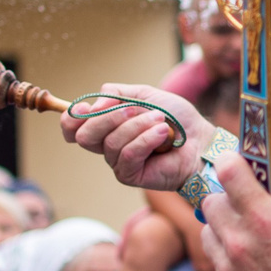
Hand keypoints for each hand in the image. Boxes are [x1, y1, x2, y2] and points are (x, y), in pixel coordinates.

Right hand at [62, 84, 214, 192]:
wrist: (199, 139)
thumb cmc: (175, 117)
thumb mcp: (144, 94)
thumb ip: (116, 94)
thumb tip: (94, 106)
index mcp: (105, 125)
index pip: (71, 127)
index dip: (72, 118)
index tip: (86, 107)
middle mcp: (106, 145)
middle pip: (85, 135)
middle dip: (110, 118)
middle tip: (136, 108)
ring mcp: (116, 162)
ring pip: (111, 142)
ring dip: (138, 126)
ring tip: (161, 121)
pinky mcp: (129, 176)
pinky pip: (128, 154)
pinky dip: (146, 139)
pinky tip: (162, 134)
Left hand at [204, 155, 270, 270]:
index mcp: (266, 220)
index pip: (228, 172)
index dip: (233, 164)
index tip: (240, 167)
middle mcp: (239, 241)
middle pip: (210, 201)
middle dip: (228, 199)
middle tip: (248, 209)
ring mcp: (227, 268)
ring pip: (208, 231)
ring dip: (224, 229)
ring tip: (250, 241)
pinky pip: (216, 262)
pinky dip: (229, 259)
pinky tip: (254, 270)